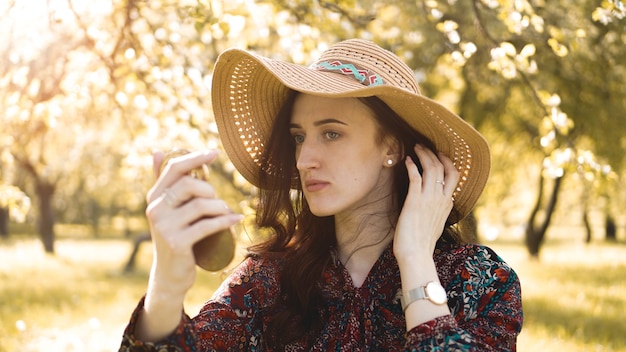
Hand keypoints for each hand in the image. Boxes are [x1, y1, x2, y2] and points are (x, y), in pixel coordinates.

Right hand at [145, 150, 242, 295]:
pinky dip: (226, 221)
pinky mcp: (177, 243)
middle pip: (189, 184)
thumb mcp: (167, 208)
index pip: (173, 168)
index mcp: (154, 197)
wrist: (170, 273)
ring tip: (225, 213)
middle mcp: (156, 210)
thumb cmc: (174, 235)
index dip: (195, 158)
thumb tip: (157, 150)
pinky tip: (236, 218)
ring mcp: (165, 227)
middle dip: (210, 190)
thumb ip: (163, 181)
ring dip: (220, 207)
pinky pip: (207, 225)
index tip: (214, 153)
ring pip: (201, 205)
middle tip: (217, 202)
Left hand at [393, 144, 459, 261]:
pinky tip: (406, 160)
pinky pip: (415, 176)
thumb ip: (438, 212)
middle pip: (443, 167)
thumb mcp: (437, 224)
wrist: (416, 255)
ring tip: (415, 148)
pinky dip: (411, 165)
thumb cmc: (422, 244)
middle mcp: (441, 199)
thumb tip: (434, 207)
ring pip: (431, 168)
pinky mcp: (414, 201)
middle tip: (423, 146)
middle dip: (433, 153)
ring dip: (423, 154)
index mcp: (448, 204)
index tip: (439, 154)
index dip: (447, 161)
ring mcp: (429, 199)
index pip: (454, 175)